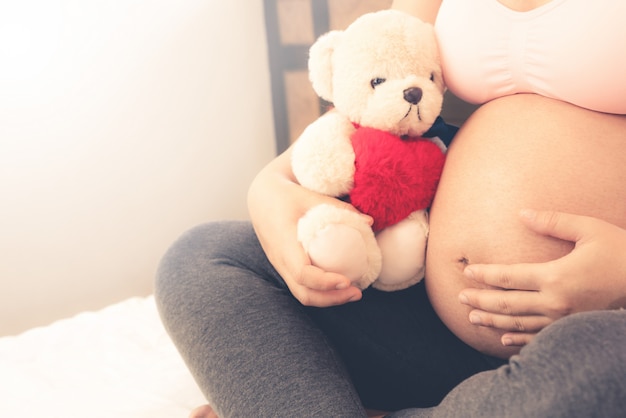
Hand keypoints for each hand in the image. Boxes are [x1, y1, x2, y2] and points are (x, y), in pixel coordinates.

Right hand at [247, 146, 368, 306]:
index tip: (347, 280)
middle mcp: (280, 260)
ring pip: (302, 294)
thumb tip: (370, 222)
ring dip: (329, 299)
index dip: (325, 282)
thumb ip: (339, 208)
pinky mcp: (285, 268)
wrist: (261, 198)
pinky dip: (322, 291)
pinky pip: (302, 287)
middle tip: (357, 292)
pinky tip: (341, 284)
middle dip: (331, 299)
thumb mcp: (311, 196)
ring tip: (354, 292)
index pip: (302, 273)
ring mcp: (281, 266)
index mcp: (283, 242)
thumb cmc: (286, 195)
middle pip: (303, 292)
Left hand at [459, 209, 625, 346]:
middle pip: (507, 303)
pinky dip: (518, 339)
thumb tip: (522, 213)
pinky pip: (538, 338)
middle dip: (480, 300)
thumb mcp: (589, 230)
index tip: (467, 272)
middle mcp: (555, 302)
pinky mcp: (572, 330)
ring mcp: (563, 320)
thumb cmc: (621, 252)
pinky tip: (503, 339)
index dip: (485, 275)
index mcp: (555, 276)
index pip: (508, 277)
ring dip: (493, 320)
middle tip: (460, 297)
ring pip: (518, 323)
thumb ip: (553, 222)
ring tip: (472, 318)